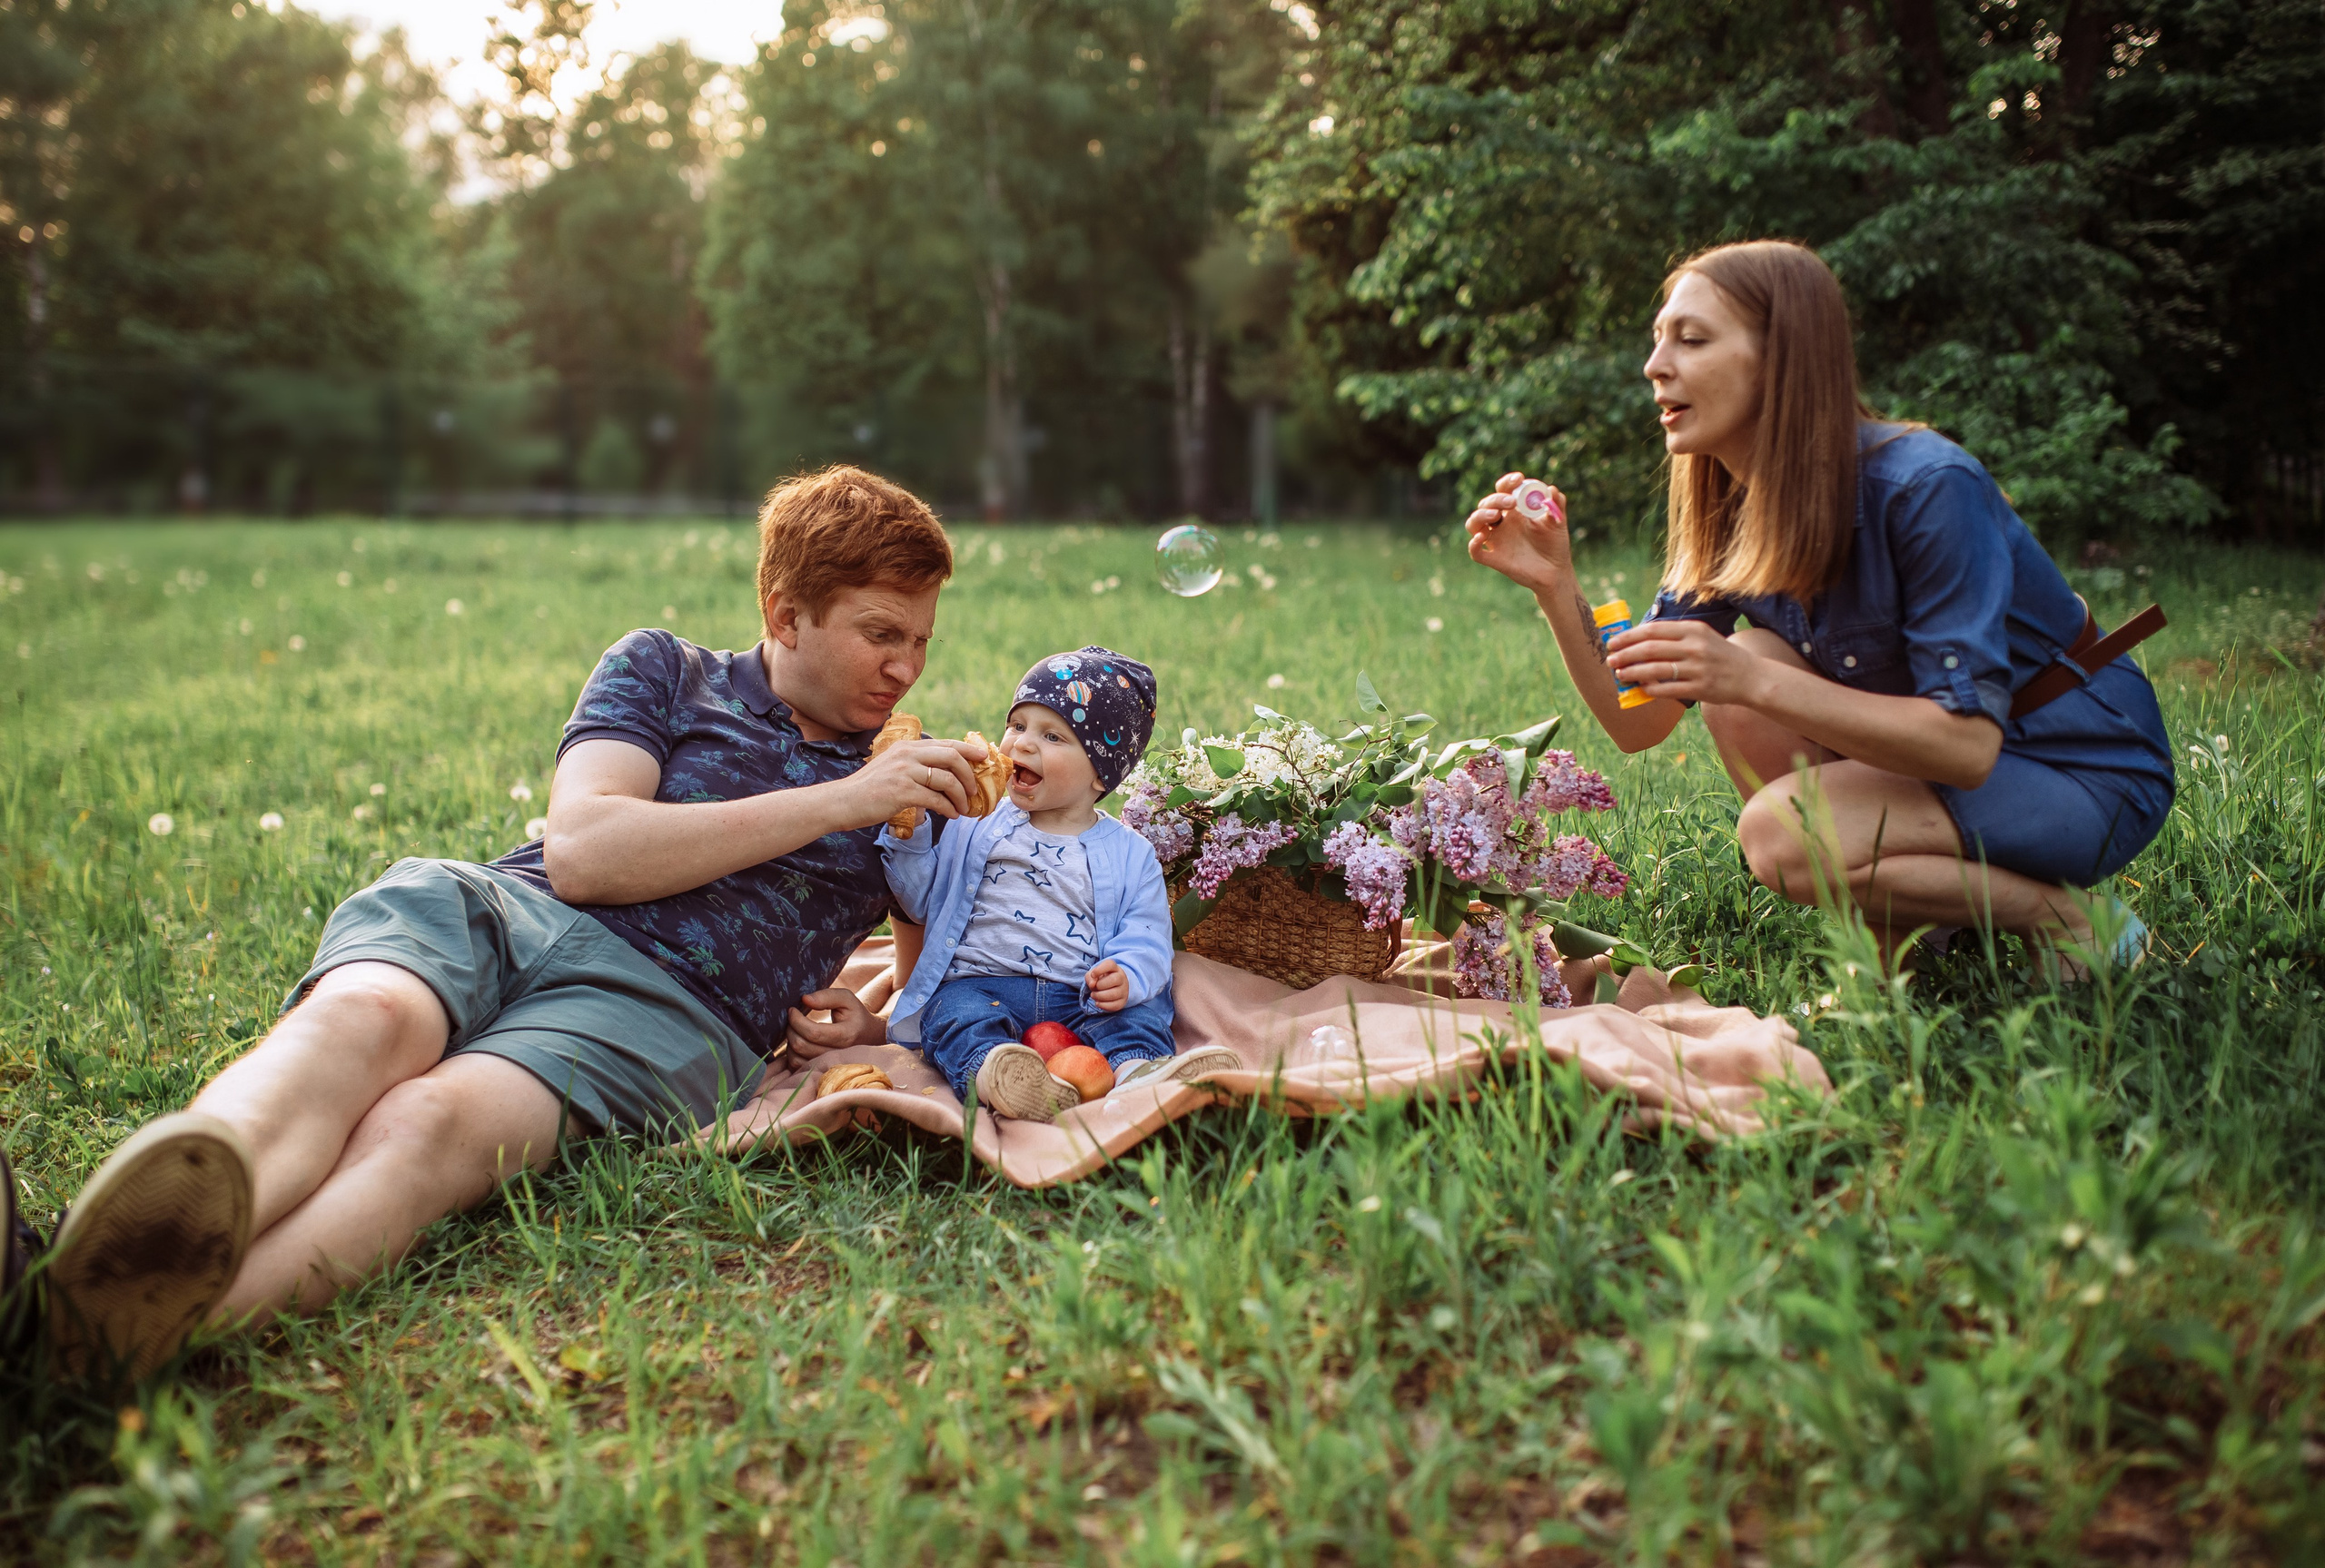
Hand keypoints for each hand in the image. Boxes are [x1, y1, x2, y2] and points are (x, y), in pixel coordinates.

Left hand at [784, 986, 886, 1057]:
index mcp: (846, 1036)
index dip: (797, 1020)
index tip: (792, 1010)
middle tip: (792, 1019)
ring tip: (796, 1030)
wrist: (869, 1037)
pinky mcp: (820, 1071)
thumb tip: (804, 999)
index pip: (813, 1032)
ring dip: (790, 1042)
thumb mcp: (847, 999)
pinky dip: (792, 1054)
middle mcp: (837, 1055)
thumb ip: (827, 996)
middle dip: (791, 1029)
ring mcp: (829, 1065)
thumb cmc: (855, 1016)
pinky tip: (799, 1042)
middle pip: (802, 1046)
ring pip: (796, 1059)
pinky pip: (797, 1067)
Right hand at [848, 736, 987, 828]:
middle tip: (974, 790)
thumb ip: (914, 765)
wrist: (842, 802)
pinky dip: (948, 808)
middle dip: (969, 775)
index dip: (969, 750)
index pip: (946, 744)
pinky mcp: (902, 791)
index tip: (984, 758)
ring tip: (963, 807)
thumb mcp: (892, 768)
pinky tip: (951, 815)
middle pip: (952, 757)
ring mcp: (905, 772)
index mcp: (907, 746)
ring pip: (947, 779)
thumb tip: (943, 774)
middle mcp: (907, 755)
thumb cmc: (869, 790)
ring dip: (961, 796)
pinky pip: (936, 799)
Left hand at [1085, 959, 1129, 1011]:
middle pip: (1114, 980)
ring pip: (1114, 994)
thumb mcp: (1093, 975)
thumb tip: (1092, 984)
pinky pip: (1114, 1005)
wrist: (1112, 988)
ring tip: (1094, 995)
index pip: (1110, 964)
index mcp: (1114, 968)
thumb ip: (1090, 977)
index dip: (1100, 969)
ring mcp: (1124, 990)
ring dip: (1099, 996)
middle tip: (1094, 988)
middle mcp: (1122, 978)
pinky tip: (1098, 1002)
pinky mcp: (1122, 1001)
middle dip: (1100, 985)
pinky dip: (1103, 1005)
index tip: (1093, 974)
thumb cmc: (1101, 979)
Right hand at [1464, 472, 1572, 591]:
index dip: (1507, 482)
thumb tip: (1552, 489)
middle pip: (1486, 504)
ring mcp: (1496, 540)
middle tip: (1511, 502)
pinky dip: (1473, 544)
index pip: (1503, 490)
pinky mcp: (1494, 559)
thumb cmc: (1555, 544)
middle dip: (1496, 499)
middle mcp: (1502, 523)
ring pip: (1474, 524)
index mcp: (1515, 510)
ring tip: (1495, 515)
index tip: (1519, 479)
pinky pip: (1476, 551)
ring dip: (1480, 516)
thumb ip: (1557, 504)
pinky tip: (1481, 537)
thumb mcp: (1558, 521)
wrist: (1556, 571)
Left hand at [1605, 618, 1765, 706]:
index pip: (1653, 630)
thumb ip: (1675, 635)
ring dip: (1632, 672)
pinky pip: (1666, 690)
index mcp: (1693, 630)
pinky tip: (1641, 688)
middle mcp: (1695, 647)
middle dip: (1625, 655)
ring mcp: (1697, 668)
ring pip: (1655, 670)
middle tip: (1610, 660)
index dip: (1629, 637)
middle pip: (1650, 649)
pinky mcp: (1699, 689)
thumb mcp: (1702, 635)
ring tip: (1620, 674)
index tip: (1613, 642)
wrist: (1750, 676)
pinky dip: (1650, 689)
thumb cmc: (1719, 655)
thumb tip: (1639, 639)